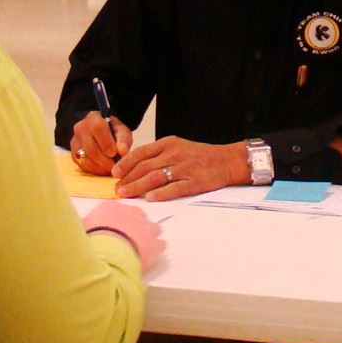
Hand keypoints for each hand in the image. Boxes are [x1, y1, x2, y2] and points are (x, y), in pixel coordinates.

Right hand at [69, 110, 132, 173]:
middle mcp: (80, 129)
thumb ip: (123, 140)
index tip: (114, 153)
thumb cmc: (113, 131)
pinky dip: (95, 170)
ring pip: (85, 158)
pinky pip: (83, 165)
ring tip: (112, 168)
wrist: (101, 134)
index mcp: (93, 118)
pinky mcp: (74, 155)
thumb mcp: (122, 131)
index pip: (97, 128)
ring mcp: (75, 142)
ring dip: (100, 166)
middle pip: (90, 147)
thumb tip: (123, 152)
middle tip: (116, 166)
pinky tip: (104, 169)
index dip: (106, 142)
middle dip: (104, 159)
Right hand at [81, 203, 165, 269]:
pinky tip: (146, 258)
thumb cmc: (90, 241)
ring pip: (152, 228)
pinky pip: (160, 244)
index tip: (111, 232)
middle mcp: (130, 212)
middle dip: (132, 227)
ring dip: (147, 237)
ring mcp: (145, 226)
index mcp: (110, 207)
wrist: (106, 253)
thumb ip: (85, 227)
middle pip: (136, 217)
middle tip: (125, 241)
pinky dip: (155, 251)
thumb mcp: (80, 230)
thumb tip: (81, 229)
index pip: (115, 211)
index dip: (115, 223)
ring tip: (138, 249)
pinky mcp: (154, 243)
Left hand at [114, 136, 249, 202]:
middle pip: (145, 167)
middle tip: (117, 189)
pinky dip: (161, 193)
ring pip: (155, 177)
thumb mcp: (177, 147)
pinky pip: (174, 188)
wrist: (227, 160)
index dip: (126, 163)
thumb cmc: (199, 156)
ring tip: (126, 194)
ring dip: (137, 187)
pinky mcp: (194, 182)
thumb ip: (158, 155)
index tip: (114, 173)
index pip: (141, 153)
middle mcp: (174, 154)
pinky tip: (150, 198)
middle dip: (128, 179)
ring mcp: (184, 168)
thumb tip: (134, 167)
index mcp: (168, 144)